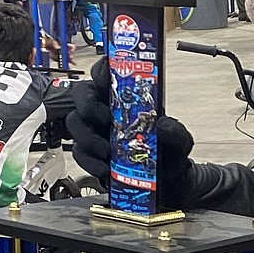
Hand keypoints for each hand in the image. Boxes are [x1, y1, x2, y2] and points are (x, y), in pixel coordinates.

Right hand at [67, 55, 195, 206]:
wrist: (166, 182)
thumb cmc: (168, 153)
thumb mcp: (179, 141)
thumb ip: (175, 132)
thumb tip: (163, 126)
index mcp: (124, 97)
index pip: (107, 72)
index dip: (102, 70)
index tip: (107, 78)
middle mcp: (105, 109)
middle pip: (82, 94)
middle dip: (89, 105)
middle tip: (105, 119)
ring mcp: (95, 130)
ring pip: (75, 122)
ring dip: (88, 137)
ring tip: (107, 151)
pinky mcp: (90, 152)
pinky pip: (79, 152)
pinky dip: (90, 162)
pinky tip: (104, 169)